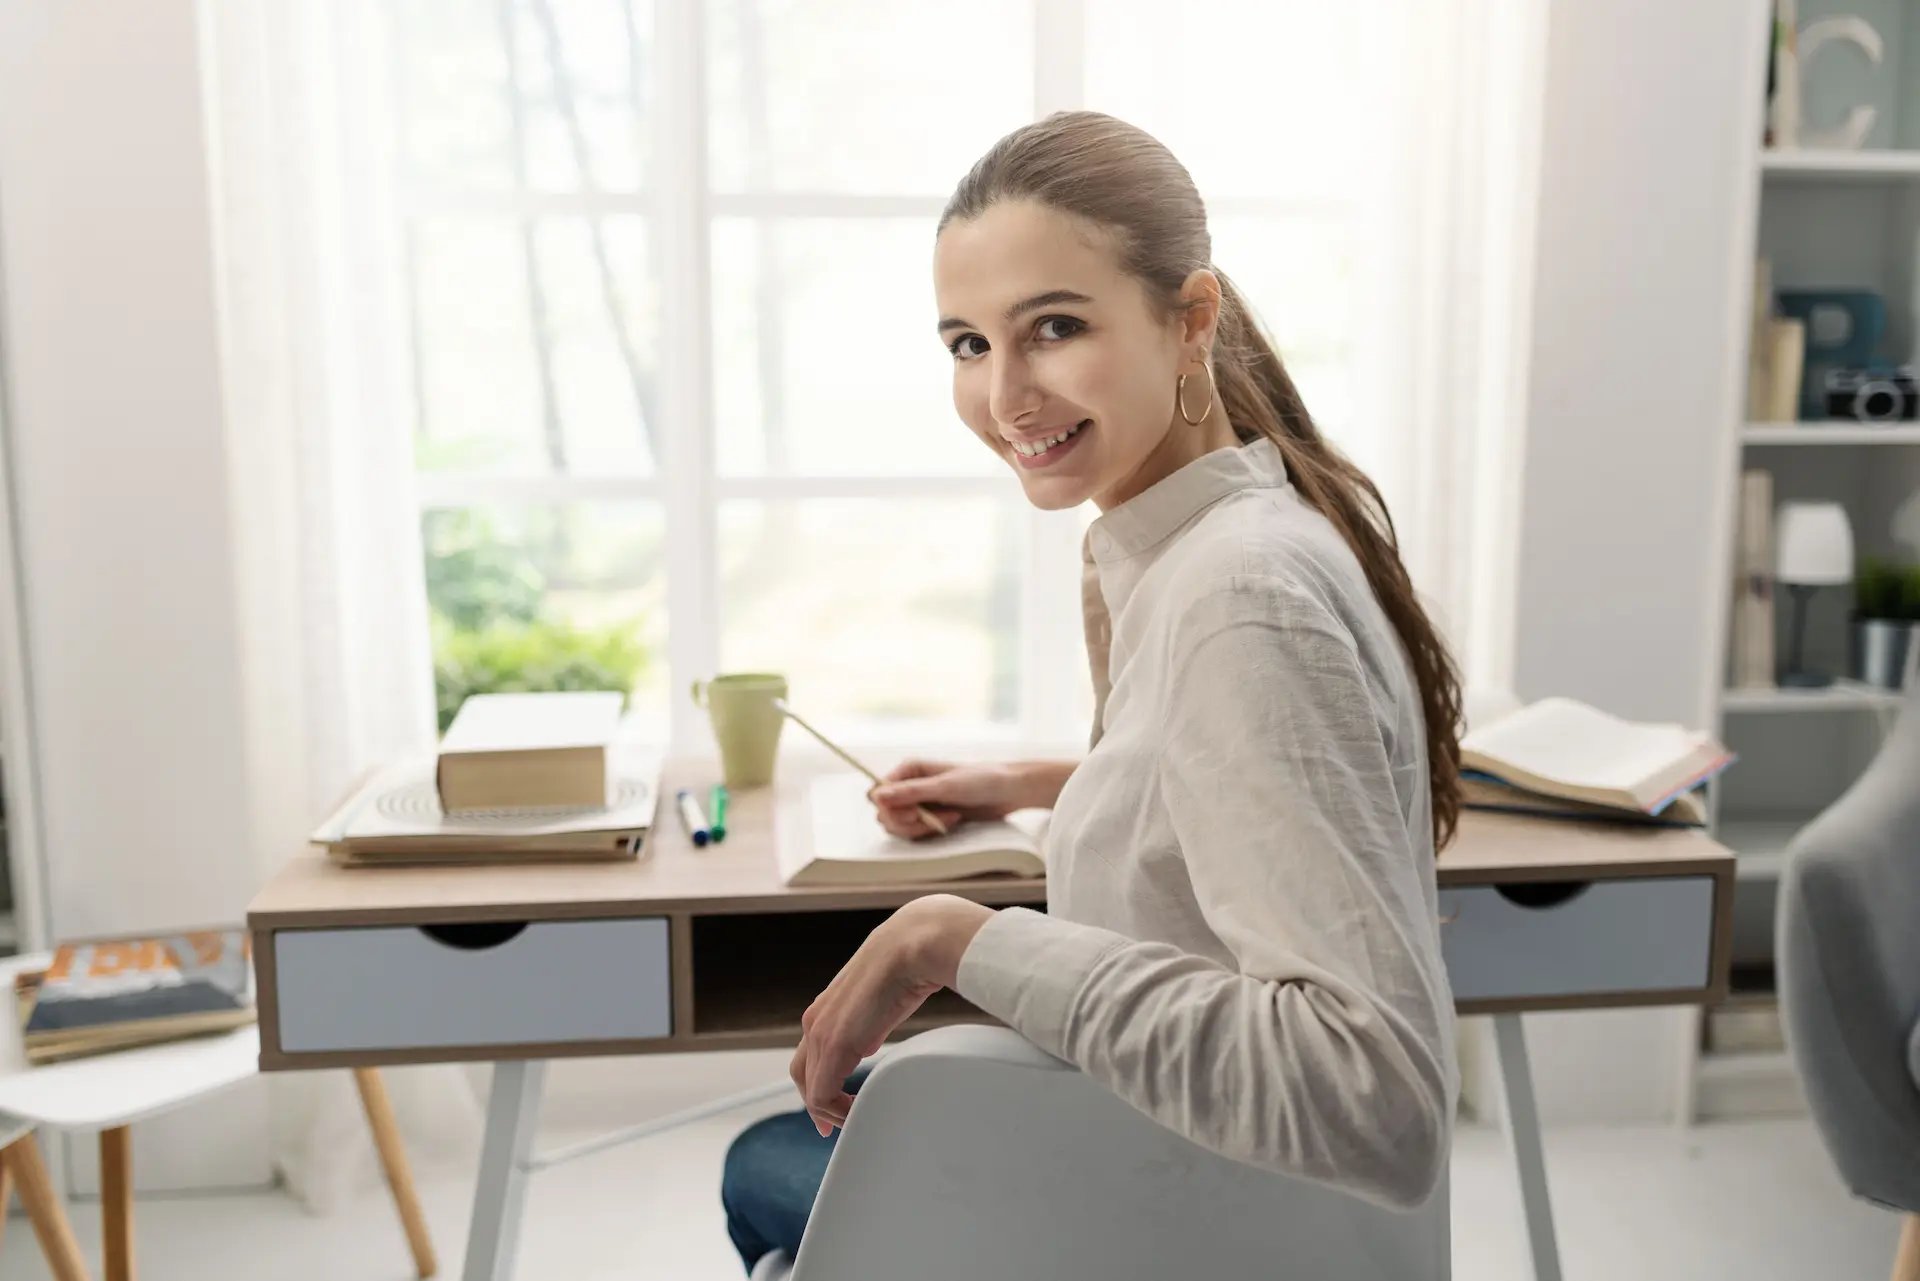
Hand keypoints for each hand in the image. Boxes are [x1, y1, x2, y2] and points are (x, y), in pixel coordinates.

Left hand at [789, 894, 993, 1136]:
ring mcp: (821, 1033)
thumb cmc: (908, 963)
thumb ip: (871, 1021)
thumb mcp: (882, 999)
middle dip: (816, 1104)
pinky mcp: (834, 1046)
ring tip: (850, 1123)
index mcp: (826, 1008)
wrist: (912, 945)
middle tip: (830, 1126)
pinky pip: (822, 1094)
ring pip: (810, 1089)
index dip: (820, 1084)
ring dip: (829, 1110)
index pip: (811, 1056)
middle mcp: (815, 1021)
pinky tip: (857, 1114)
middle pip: (802, 1075)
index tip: (835, 1105)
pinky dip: (837, 1111)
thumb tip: (873, 1035)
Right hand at [867, 760, 1026, 839]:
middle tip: (933, 819)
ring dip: (921, 828)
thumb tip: (878, 796)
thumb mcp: (946, 786)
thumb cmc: (981, 780)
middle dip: (908, 822)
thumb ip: (911, 792)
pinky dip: (929, 832)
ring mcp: (917, 803)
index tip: (915, 813)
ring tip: (950, 818)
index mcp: (908, 770)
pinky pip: (913, 833)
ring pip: (897, 827)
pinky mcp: (928, 818)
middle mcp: (908, 785)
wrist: (1008, 791)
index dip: (890, 808)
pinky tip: (951, 822)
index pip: (877, 794)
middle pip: (884, 814)